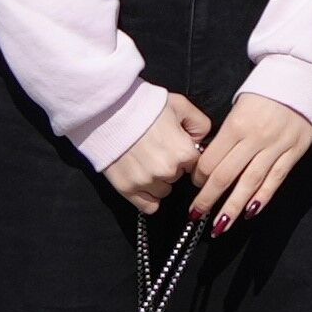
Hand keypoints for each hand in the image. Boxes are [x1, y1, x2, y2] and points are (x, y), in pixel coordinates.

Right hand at [103, 92, 213, 210]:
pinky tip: (144, 183)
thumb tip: (202, 141)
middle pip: (178, 176)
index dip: (185, 154)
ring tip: (145, 161)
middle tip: (156, 149)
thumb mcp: (180, 105)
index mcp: (183, 152)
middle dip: (171, 165)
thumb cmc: (145, 105)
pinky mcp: (126, 188)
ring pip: (164, 191)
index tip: (175, 145)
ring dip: (159, 181)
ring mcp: (146, 182)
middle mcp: (167, 171)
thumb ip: (200, 124)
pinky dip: (148, 198)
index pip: (195, 164)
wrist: (109, 110)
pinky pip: (148, 206)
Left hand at [186, 90, 311, 230]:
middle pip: (226, 175)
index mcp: (237, 124)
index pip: (211, 159)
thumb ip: (228, 133)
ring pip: (250, 182)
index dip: (199, 176)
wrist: (302, 77)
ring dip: (233, 206)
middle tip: (196, 214)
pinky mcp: (294, 151)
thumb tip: (212, 160)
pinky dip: (263, 196)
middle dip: (208, 198)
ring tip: (220, 224)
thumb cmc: (267, 91)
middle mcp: (255, 137)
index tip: (195, 184)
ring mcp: (276, 146)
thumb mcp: (240, 106)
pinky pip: (276, 178)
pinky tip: (251, 211)